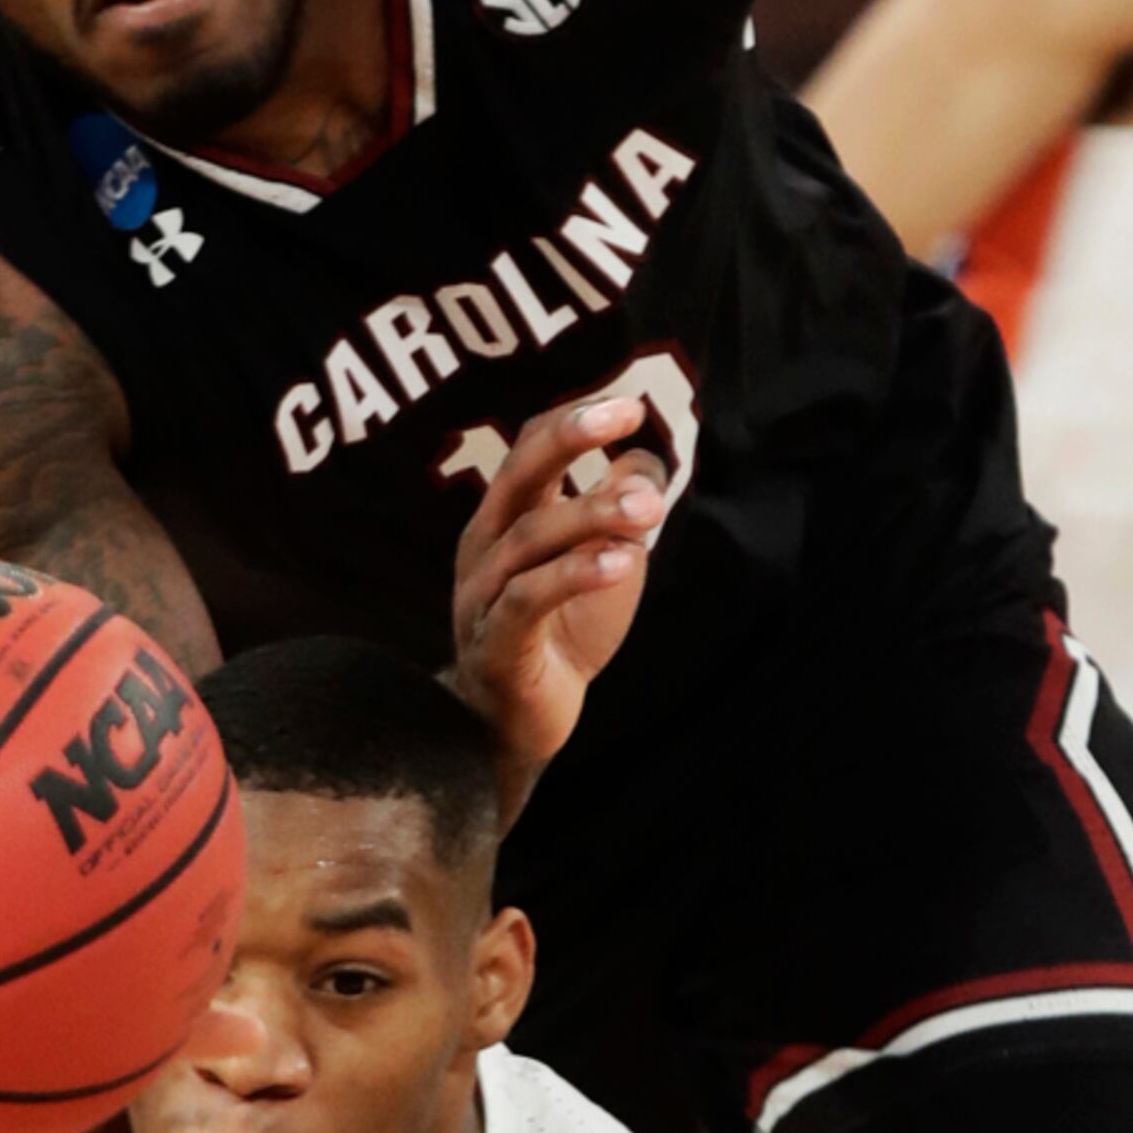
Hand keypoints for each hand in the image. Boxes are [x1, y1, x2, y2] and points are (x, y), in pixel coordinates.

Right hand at [442, 394, 664, 799]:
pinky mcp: (497, 644)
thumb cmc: (560, 632)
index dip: (575, 420)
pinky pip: (529, 599)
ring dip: (592, 514)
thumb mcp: (599, 561)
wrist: (521, 724)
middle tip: (625, 419)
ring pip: (530, 537)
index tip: (631, 407)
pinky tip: (621, 563)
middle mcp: (486, 547)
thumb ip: (616, 510)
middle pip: (519, 475)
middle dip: (569, 439)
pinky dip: (574, 575)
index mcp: (506, 518)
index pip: (530, 449)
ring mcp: (484, 595)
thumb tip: (645, 456)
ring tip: (648, 509)